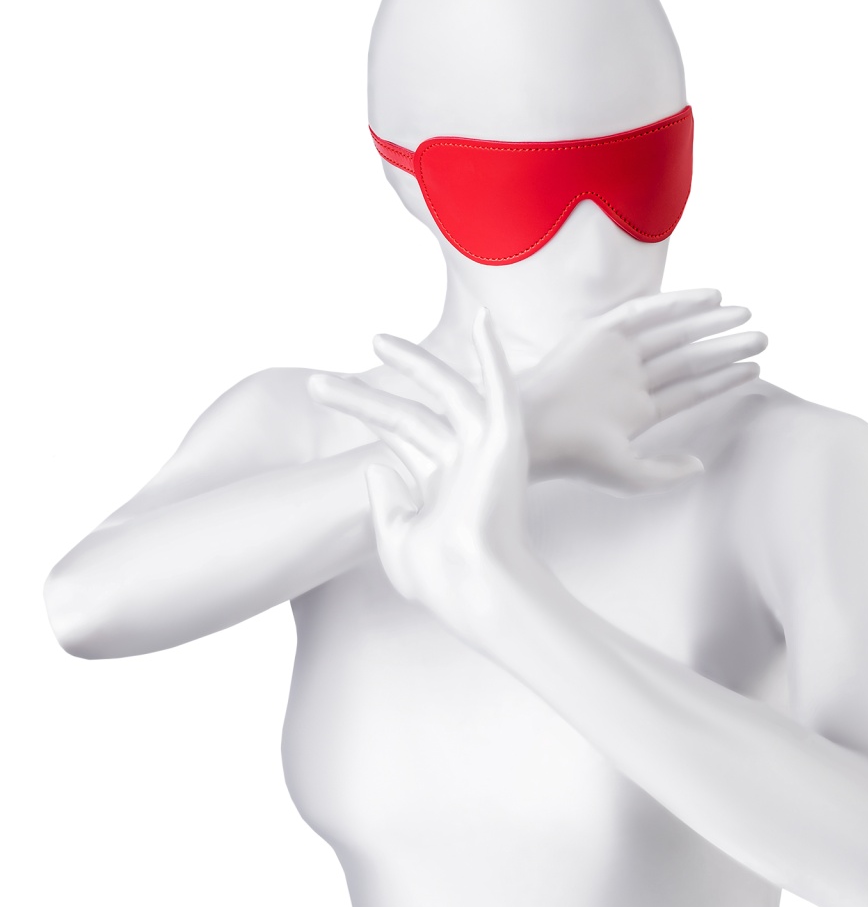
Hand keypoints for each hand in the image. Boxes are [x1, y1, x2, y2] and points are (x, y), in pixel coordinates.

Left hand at [309, 312, 529, 648]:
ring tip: (375, 338)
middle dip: (366, 395)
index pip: (399, 436)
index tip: (323, 390)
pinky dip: (493, 355)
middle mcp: (463, 463)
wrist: (473, 587)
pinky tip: (482, 320)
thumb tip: (374, 465)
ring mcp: (484, 451)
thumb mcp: (396, 538)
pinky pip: (501, 388)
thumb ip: (384, 502)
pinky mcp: (506, 443)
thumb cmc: (440, 579)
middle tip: (322, 378)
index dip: (363, 410)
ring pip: (444, 393)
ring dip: (414, 363)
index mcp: (439, 486)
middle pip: (409, 415)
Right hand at [520, 288, 765, 490]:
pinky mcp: (599, 332)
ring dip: (709, 323)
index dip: (723, 378)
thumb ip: (667, 470)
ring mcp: (615, 355)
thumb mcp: (630, 473)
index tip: (755, 368)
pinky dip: (677, 302)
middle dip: (724, 347)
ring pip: (672, 333)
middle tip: (763, 336)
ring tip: (746, 315)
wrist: (533, 433)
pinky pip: (645, 311)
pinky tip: (711, 298)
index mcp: (637, 410)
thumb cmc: (575, 457)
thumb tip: (700, 464)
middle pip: (687, 358)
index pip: (690, 389)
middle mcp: (629, 379)